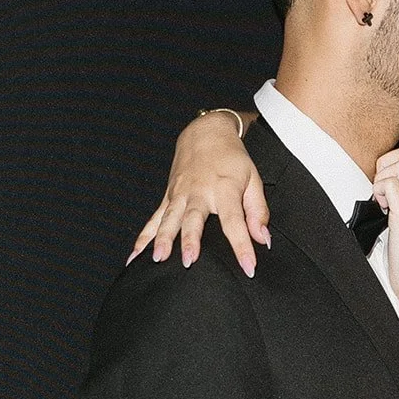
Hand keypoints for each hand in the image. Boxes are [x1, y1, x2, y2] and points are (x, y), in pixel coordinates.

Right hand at [128, 111, 268, 276]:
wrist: (205, 132)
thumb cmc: (232, 158)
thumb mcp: (253, 179)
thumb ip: (258, 210)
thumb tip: (263, 239)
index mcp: (224, 188)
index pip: (234, 220)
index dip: (242, 244)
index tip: (248, 266)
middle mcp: (199, 191)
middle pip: (193, 218)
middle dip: (190, 240)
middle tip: (189, 261)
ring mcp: (179, 194)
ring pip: (169, 218)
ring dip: (163, 239)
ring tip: (159, 259)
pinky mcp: (168, 196)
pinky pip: (153, 219)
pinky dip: (143, 237)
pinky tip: (135, 256)